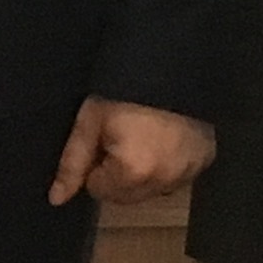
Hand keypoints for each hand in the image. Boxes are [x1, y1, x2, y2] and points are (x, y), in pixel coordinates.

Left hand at [50, 97, 213, 205]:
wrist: (173, 62)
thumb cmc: (124, 88)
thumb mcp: (91, 120)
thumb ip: (72, 163)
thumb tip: (56, 199)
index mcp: (133, 172)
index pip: (99, 190)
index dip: (95, 164)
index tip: (102, 138)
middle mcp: (164, 181)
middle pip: (126, 195)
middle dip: (117, 172)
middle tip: (120, 134)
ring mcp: (189, 172)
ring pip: (152, 189)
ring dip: (143, 173)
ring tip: (142, 134)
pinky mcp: (205, 160)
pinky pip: (177, 176)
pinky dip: (168, 164)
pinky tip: (164, 137)